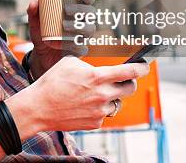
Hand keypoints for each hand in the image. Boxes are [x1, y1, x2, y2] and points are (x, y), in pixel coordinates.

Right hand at [11, 56, 149, 132]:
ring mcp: (100, 111)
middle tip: (121, 79)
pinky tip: (85, 104)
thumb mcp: (70, 63)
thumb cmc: (52, 82)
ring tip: (94, 93)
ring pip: (117, 102)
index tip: (145, 66)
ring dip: (111, 96)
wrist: (39, 107)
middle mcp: (102, 95)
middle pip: (130, 88)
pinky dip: (99, 108)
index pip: (130, 71)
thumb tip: (97, 67)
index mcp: (98, 77)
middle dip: (129, 82)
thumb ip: (89, 65)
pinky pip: (104, 113)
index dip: (142, 67)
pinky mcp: (95, 123)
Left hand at [27, 0, 95, 77]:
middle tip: (67, 10)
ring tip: (65, 26)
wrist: (41, 55)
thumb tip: (34, 3)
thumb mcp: (35, 24)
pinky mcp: (79, 51)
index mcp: (76, 13)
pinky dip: (75, 45)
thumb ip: (33, 13)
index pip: (87, 2)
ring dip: (79, 26)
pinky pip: (82, 48)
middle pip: (91, 14)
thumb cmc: (42, 34)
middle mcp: (82, 24)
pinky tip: (65, 44)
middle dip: (82, 10)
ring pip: (90, 30)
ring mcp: (82, 38)